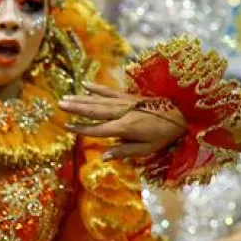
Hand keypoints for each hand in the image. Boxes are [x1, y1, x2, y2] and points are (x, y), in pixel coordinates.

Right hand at [60, 82, 187, 159]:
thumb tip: (103, 157)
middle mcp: (124, 113)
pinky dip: (98, 88)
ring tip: (66, 97)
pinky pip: (111, 91)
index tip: (67, 126)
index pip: (99, 129)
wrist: (181, 115)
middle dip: (76, 107)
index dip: (82, 128)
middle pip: (95, 110)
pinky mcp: (130, 96)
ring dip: (82, 98)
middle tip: (59, 104)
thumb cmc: (164, 135)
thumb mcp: (147, 149)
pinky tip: (85, 84)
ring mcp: (127, 102)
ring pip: (100, 100)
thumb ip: (124, 151)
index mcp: (126, 127)